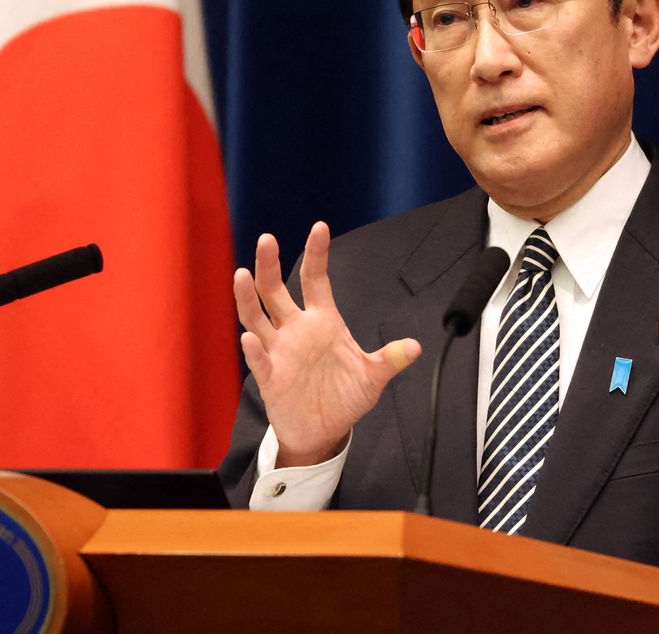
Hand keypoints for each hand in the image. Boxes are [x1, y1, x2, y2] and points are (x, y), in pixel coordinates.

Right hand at [235, 221, 420, 466]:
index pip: (315, 280)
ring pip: (257, 316)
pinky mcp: (269, 377)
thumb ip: (389, 360)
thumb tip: (416, 346)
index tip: (319, 227)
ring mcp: (279, 351)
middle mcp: (296, 330)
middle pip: (276, 290)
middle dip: (269, 265)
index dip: (317, 254)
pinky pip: (259, 359)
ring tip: (242, 274)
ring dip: (248, 297)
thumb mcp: (372, 377)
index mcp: (322, 321)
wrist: (323, 432)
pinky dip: (254, 349)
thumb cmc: (345, 398)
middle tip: (267, 239)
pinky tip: (251, 338)